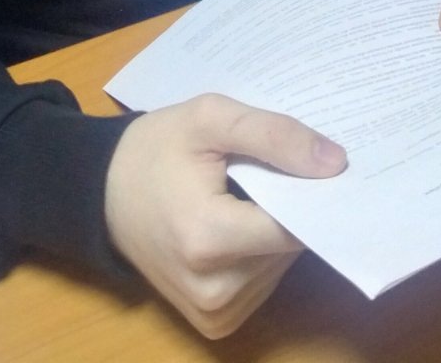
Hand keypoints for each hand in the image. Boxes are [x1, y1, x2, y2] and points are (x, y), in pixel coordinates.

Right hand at [103, 93, 345, 337]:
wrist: (104, 191)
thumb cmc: (157, 147)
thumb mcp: (210, 118)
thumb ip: (275, 136)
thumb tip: (336, 164)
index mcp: (208, 239)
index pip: (294, 225)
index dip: (313, 191)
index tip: (321, 162)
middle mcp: (214, 289)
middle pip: (289, 246)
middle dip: (293, 205)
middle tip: (275, 168)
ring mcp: (214, 313)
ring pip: (281, 265)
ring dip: (276, 228)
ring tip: (246, 193)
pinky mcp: (215, 322)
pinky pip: (264, 282)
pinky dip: (261, 251)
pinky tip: (239, 220)